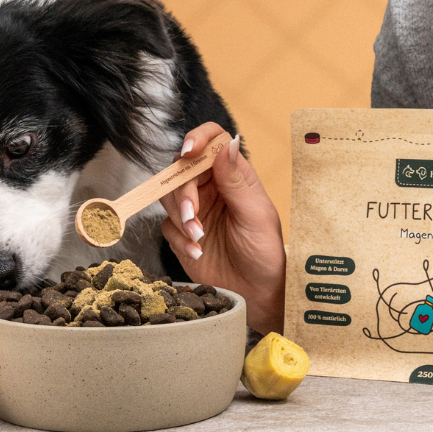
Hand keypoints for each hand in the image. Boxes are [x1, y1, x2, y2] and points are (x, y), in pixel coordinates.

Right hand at [160, 123, 284, 334]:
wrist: (256, 293)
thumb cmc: (265, 252)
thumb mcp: (256, 214)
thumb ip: (236, 180)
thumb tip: (227, 144)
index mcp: (234, 175)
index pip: (213, 141)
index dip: (198, 138)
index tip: (189, 151)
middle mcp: (213, 187)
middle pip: (183, 169)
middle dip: (184, 191)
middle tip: (192, 215)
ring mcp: (196, 209)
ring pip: (169, 194)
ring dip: (179, 215)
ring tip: (198, 236)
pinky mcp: (182, 233)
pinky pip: (167, 225)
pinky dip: (179, 238)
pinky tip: (196, 251)